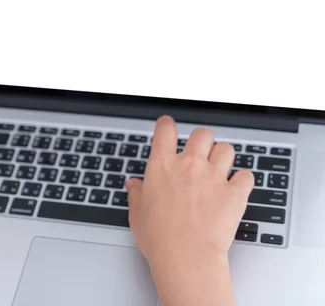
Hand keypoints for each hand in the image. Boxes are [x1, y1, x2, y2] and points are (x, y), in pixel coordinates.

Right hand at [126, 116, 253, 269]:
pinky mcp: (234, 193)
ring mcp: (213, 177)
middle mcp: (189, 165)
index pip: (165, 131)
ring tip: (220, 168)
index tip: (167, 125)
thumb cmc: (159, 238)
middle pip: (202, 134)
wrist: (185, 256)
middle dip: (202, 140)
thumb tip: (134, 185)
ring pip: (226, 149)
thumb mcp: (137, 214)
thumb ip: (137, 194)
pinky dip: (243, 180)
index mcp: (162, 166)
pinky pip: (246, 175)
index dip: (166, 125)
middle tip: (200, 152)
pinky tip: (237, 186)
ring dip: (223, 156)